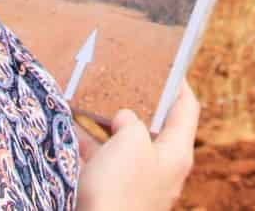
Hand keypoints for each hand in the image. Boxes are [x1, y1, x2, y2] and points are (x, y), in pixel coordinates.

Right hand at [77, 86, 198, 210]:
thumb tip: (124, 118)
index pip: (186, 108)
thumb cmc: (121, 187)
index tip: (165, 61)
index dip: (178, 83)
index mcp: (176, 152)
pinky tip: (68, 124)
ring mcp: (134, 181)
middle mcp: (159, 166)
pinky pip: (100, 159)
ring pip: (121, 141)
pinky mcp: (110, 192)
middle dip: (133, 99)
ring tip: (86, 94)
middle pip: (151, 124)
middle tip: (118, 74)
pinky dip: (86, 141)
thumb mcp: (132, 141)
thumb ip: (132, 121)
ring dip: (103, 120)